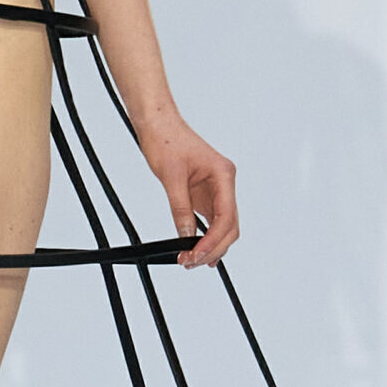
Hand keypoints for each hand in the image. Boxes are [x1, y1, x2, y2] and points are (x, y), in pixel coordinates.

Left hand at [137, 116, 238, 267]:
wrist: (157, 124)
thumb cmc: (166, 140)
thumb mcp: (171, 177)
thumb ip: (180, 208)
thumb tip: (186, 235)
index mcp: (223, 174)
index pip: (226, 216)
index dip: (214, 240)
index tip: (198, 254)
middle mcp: (224, 183)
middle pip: (229, 225)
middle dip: (213, 247)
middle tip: (192, 261)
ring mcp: (215, 189)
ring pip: (222, 225)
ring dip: (209, 244)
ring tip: (191, 259)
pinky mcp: (203, 193)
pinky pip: (210, 220)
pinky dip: (204, 236)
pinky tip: (196, 249)